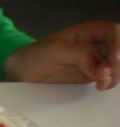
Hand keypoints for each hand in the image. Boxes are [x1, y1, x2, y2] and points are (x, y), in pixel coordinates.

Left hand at [4, 21, 119, 89]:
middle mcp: (97, 44)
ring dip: (114, 76)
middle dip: (117, 65)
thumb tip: (103, 70)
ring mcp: (96, 60)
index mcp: (90, 31)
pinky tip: (99, 87)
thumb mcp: (56, 51)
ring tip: (100, 85)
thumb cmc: (37, 55)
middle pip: (119, 51)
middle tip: (105, 79)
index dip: (117, 46)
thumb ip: (81, 56)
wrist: (24, 71)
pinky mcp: (91, 75)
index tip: (112, 62)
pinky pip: (107, 78)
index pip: (113, 32)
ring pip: (115, 66)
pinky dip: (107, 83)